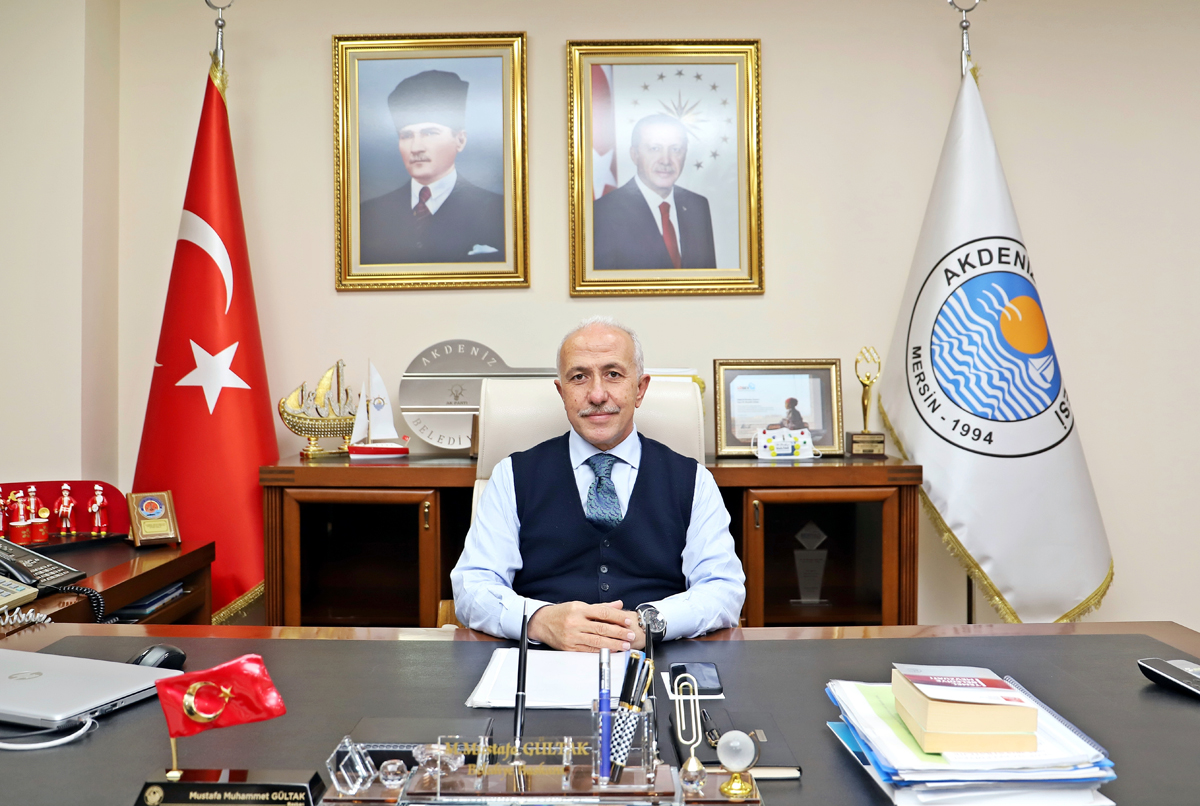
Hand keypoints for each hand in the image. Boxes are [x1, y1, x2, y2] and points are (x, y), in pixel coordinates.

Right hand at [527, 600, 644, 651]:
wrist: (542, 622)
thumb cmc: (562, 613)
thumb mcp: (580, 605)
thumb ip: (601, 607)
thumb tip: (618, 605)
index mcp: (579, 609)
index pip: (602, 613)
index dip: (617, 617)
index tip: (627, 621)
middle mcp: (575, 622)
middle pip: (601, 628)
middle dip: (619, 633)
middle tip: (630, 635)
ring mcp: (572, 636)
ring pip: (596, 641)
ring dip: (613, 644)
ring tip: (625, 645)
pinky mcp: (569, 647)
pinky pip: (588, 650)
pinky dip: (601, 650)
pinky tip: (611, 650)